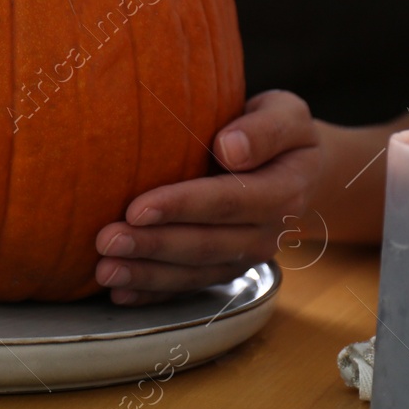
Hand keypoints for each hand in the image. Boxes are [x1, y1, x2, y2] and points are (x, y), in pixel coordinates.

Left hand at [94, 90, 321, 304]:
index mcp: (282, 192)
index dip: (181, 206)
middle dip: (153, 245)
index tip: (137, 208)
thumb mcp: (287, 115)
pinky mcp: (228, 269)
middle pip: (204, 244)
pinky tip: (122, 293)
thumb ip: (265, 130)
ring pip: (194, 272)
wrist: (303, 172)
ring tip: (105, 271)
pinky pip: (191, 286)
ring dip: (147, 274)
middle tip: (107, 241)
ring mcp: (247, 257)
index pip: (226, 201)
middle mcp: (266, 234)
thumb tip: (229, 148)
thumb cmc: (282, 133)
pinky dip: (155, 291)